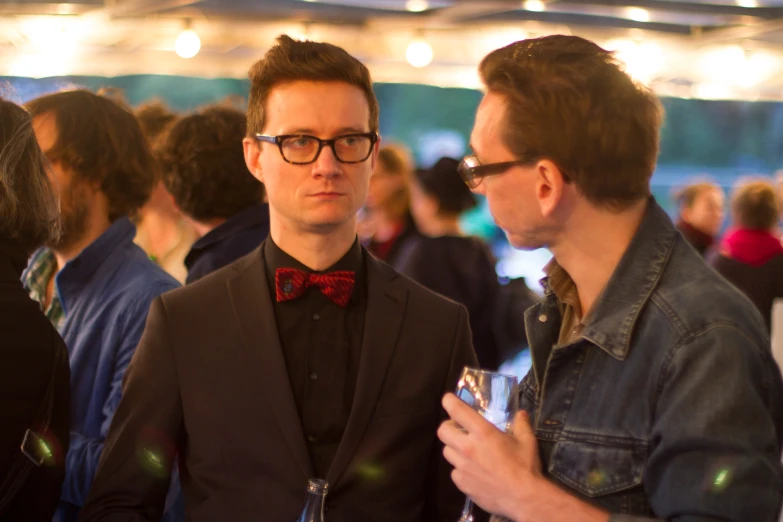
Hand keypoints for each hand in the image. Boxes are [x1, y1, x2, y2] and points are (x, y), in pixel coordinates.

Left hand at [437, 393, 542, 519]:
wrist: (524, 498)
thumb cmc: (525, 467)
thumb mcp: (527, 441)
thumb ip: (521, 424)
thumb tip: (521, 413)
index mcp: (482, 433)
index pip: (456, 410)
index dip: (449, 401)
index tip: (448, 399)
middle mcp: (467, 448)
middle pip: (443, 431)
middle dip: (449, 427)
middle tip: (459, 429)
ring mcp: (462, 467)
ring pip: (447, 452)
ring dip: (454, 448)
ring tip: (467, 452)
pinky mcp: (462, 483)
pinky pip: (454, 472)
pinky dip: (461, 469)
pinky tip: (473, 471)